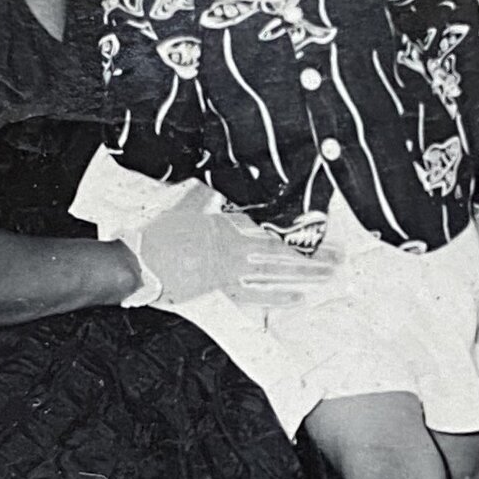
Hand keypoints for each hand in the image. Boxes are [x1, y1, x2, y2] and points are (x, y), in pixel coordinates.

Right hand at [137, 186, 341, 306]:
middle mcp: (235, 256)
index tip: (326, 237)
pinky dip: (278, 298)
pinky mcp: (220, 291)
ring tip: (326, 279)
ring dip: (302, 279)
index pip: (276, 238)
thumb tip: (218, 181)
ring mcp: (230, 276)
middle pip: (282, 260)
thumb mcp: (187, 205)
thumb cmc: (160, 236)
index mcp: (230, 233)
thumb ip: (207, 194)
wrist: (139, 265)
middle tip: (339, 262)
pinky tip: (298, 297)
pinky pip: (255, 296)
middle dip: (313, 261)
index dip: (303, 240)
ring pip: (274, 279)